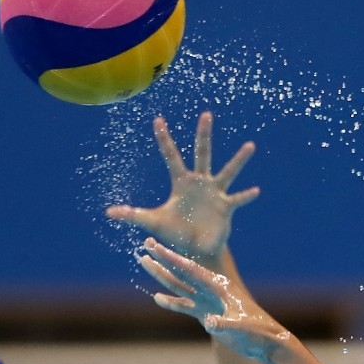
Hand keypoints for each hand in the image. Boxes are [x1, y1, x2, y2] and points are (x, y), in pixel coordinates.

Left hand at [106, 112, 258, 265]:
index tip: (158, 119)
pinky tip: (255, 190)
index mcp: (181, 182)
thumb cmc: (175, 233)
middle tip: (206, 114)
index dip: (164, 139)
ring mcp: (215, 193)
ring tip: (249, 146)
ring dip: (238, 160)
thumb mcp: (153, 222)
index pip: (171, 156)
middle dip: (203, 135)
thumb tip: (108, 213)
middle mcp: (200, 182)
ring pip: (228, 172)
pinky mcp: (226, 208)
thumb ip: (133, 215)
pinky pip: (237, 199)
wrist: (195, 249)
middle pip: (202, 153)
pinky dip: (246, 196)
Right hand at [135, 237, 285, 362]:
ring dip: (163, 276)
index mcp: (220, 286)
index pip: (191, 269)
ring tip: (145, 262)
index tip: (156, 246)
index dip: (172, 258)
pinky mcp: (207, 314)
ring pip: (180, 286)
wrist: (265, 343)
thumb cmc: (257, 332)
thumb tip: (209, 323)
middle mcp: (211, 290)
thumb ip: (224, 324)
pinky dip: (172, 302)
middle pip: (182, 272)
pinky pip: (185, 306)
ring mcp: (208, 302)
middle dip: (164, 259)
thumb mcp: (241, 327)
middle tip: (147, 244)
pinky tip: (157, 298)